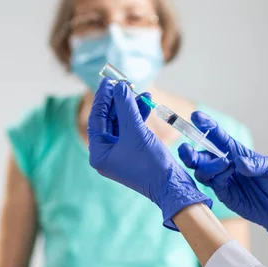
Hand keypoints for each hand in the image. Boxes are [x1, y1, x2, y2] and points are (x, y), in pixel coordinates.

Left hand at [88, 78, 211, 229]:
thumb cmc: (150, 164)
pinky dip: (138, 116)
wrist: (171, 186)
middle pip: (108, 119)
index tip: (108, 80)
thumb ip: (126, 107)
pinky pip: (132, 129)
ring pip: (121, 122)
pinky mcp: (134, 151)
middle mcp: (106, 153)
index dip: (102, 98)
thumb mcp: (136, 132)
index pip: (96, 119)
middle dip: (118, 101)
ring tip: (141, 91)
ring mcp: (120, 153)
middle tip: (124, 82)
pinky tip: (146, 103)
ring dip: (131, 106)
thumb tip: (120, 86)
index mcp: (99, 153)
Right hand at [178, 111, 267, 252]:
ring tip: (224, 163)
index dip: (205, 125)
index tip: (196, 116)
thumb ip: (256, 164)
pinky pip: (213, 184)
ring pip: (201, 171)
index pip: (216, 136)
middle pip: (199, 156)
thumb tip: (238, 163)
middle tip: (186, 149)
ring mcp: (223, 180)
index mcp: (235, 151)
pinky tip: (229, 174)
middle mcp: (225, 164)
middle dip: (189, 152)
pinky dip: (217, 177)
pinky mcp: (225, 195)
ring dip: (207, 165)